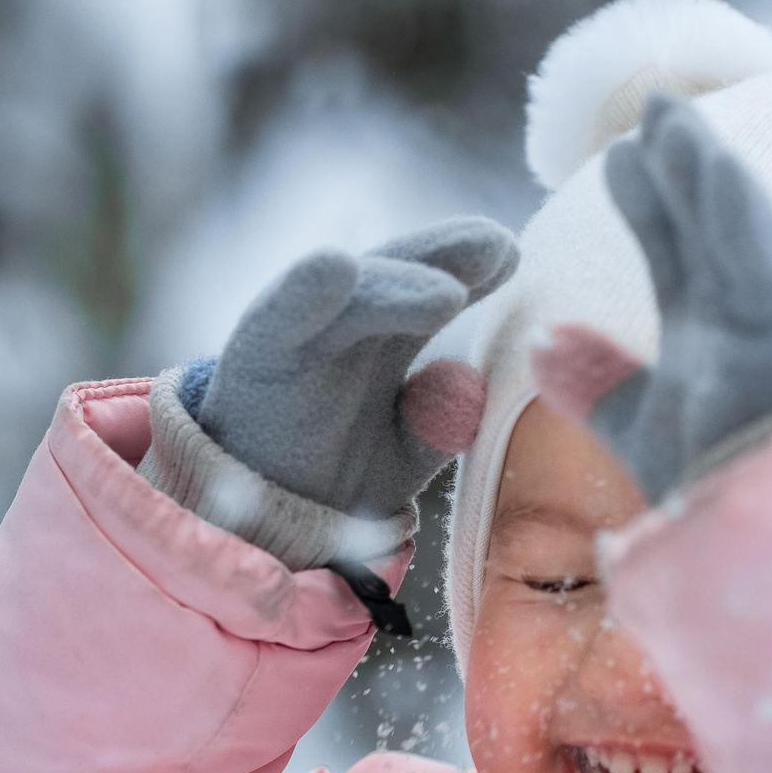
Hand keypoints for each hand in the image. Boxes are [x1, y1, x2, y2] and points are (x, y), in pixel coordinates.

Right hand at [187, 216, 518, 519]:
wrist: (256, 527)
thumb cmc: (330, 486)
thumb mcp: (401, 462)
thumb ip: (439, 428)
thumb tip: (468, 384)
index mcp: (386, 341)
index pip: (435, 288)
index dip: (475, 270)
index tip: (515, 258)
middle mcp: (345, 326)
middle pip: (400, 275)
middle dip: (447, 255)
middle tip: (499, 245)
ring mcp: (301, 334)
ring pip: (352, 296)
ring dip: (398, 285)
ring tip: (448, 293)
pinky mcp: (255, 354)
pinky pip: (280, 314)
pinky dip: (305, 289)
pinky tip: (335, 266)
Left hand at [531, 95, 771, 501]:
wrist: (765, 565)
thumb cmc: (720, 509)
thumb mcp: (643, 437)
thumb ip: (603, 387)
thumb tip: (543, 340)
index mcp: (714, 346)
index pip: (679, 257)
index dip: (651, 204)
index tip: (618, 156)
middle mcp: (747, 333)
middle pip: (710, 232)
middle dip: (685, 167)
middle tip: (653, 104)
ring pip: (743, 236)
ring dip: (711, 173)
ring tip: (675, 115)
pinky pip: (766, 270)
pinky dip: (740, 217)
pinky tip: (717, 166)